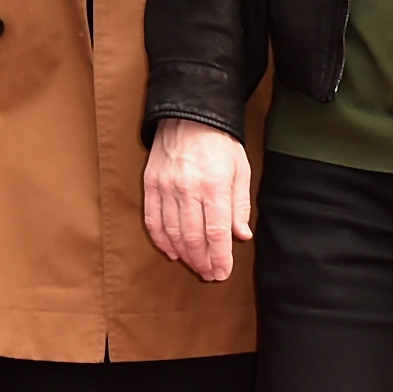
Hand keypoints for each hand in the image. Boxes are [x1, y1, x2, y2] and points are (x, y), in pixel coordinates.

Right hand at [142, 118, 252, 283]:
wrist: (189, 116)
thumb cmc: (220, 144)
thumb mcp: (240, 171)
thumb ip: (239, 206)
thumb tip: (241, 236)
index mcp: (215, 186)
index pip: (217, 233)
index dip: (220, 258)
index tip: (223, 273)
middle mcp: (188, 189)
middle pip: (193, 238)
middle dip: (202, 261)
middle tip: (209, 274)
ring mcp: (166, 188)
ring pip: (173, 233)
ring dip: (184, 255)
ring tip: (195, 266)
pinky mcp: (151, 185)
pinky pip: (153, 220)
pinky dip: (162, 240)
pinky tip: (172, 251)